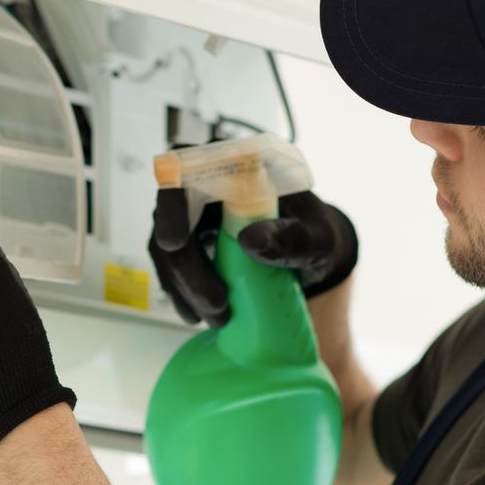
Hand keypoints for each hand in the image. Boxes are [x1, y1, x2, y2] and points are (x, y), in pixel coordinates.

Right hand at [148, 187, 358, 326]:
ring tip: (215, 318)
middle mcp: (209, 184)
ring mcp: (196, 214)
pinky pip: (172, 266)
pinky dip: (181, 293)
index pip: (188, 168)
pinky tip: (198, 314)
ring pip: (166, 245)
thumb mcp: (318, 237)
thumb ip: (294, 237)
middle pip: (170, 215)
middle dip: (184, 266)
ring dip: (182, 286)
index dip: (173, 203)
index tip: (175, 243)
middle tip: (214, 305)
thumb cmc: (314, 235)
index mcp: (238, 166)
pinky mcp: (191, 242)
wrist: (310, 255)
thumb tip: (252, 241)